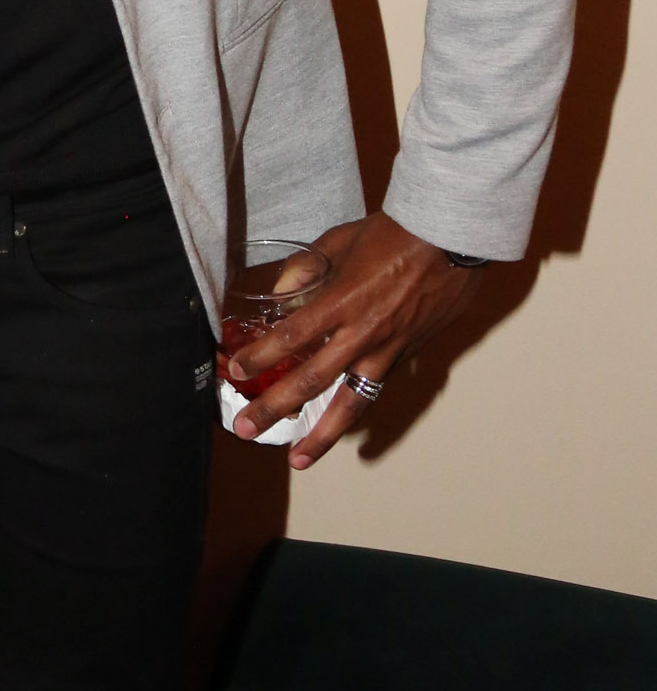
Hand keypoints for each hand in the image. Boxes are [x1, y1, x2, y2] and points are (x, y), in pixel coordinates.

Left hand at [225, 211, 486, 467]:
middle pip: (311, 381)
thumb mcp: (341, 240)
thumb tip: (281, 289)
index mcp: (342, 301)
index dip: (260, 356)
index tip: (236, 370)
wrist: (454, 238)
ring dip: (322, 435)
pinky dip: (354, 409)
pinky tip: (336, 424)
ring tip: (299, 458)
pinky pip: (374, 388)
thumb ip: (307, 266)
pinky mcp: (407, 355)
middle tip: (247, 427)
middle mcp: (363, 333)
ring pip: (350, 402)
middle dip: (274, 407)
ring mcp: (388, 349)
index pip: (291, 337)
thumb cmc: (397, 233)